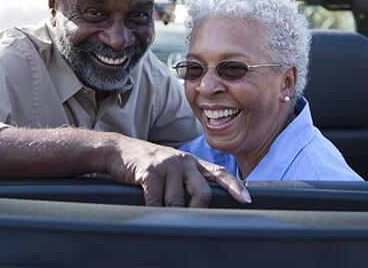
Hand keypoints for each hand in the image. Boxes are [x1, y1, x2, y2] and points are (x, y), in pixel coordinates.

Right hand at [106, 137, 250, 206]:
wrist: (120, 150)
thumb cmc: (149, 163)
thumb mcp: (173, 166)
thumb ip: (189, 179)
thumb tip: (203, 203)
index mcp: (192, 161)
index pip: (219, 173)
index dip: (234, 186)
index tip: (246, 200)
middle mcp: (183, 161)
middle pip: (203, 191)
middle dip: (199, 208)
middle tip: (191, 217)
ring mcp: (166, 165)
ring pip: (178, 200)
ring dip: (170, 211)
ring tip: (163, 210)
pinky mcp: (149, 171)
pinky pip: (156, 199)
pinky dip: (154, 209)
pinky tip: (151, 209)